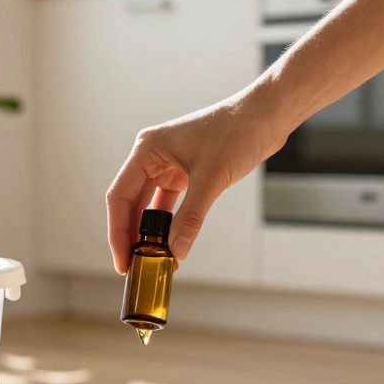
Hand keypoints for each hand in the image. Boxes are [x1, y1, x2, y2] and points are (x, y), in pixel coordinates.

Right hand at [105, 92, 286, 273]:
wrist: (265, 117)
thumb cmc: (237, 132)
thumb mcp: (211, 178)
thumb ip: (191, 217)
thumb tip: (176, 251)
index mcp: (147, 149)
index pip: (120, 197)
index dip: (117, 231)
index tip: (122, 260)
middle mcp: (152, 156)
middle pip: (130, 204)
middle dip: (131, 236)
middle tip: (134, 266)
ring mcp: (168, 165)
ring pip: (149, 207)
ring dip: (151, 233)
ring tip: (153, 261)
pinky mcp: (185, 173)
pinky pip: (169, 205)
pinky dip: (170, 225)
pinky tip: (172, 245)